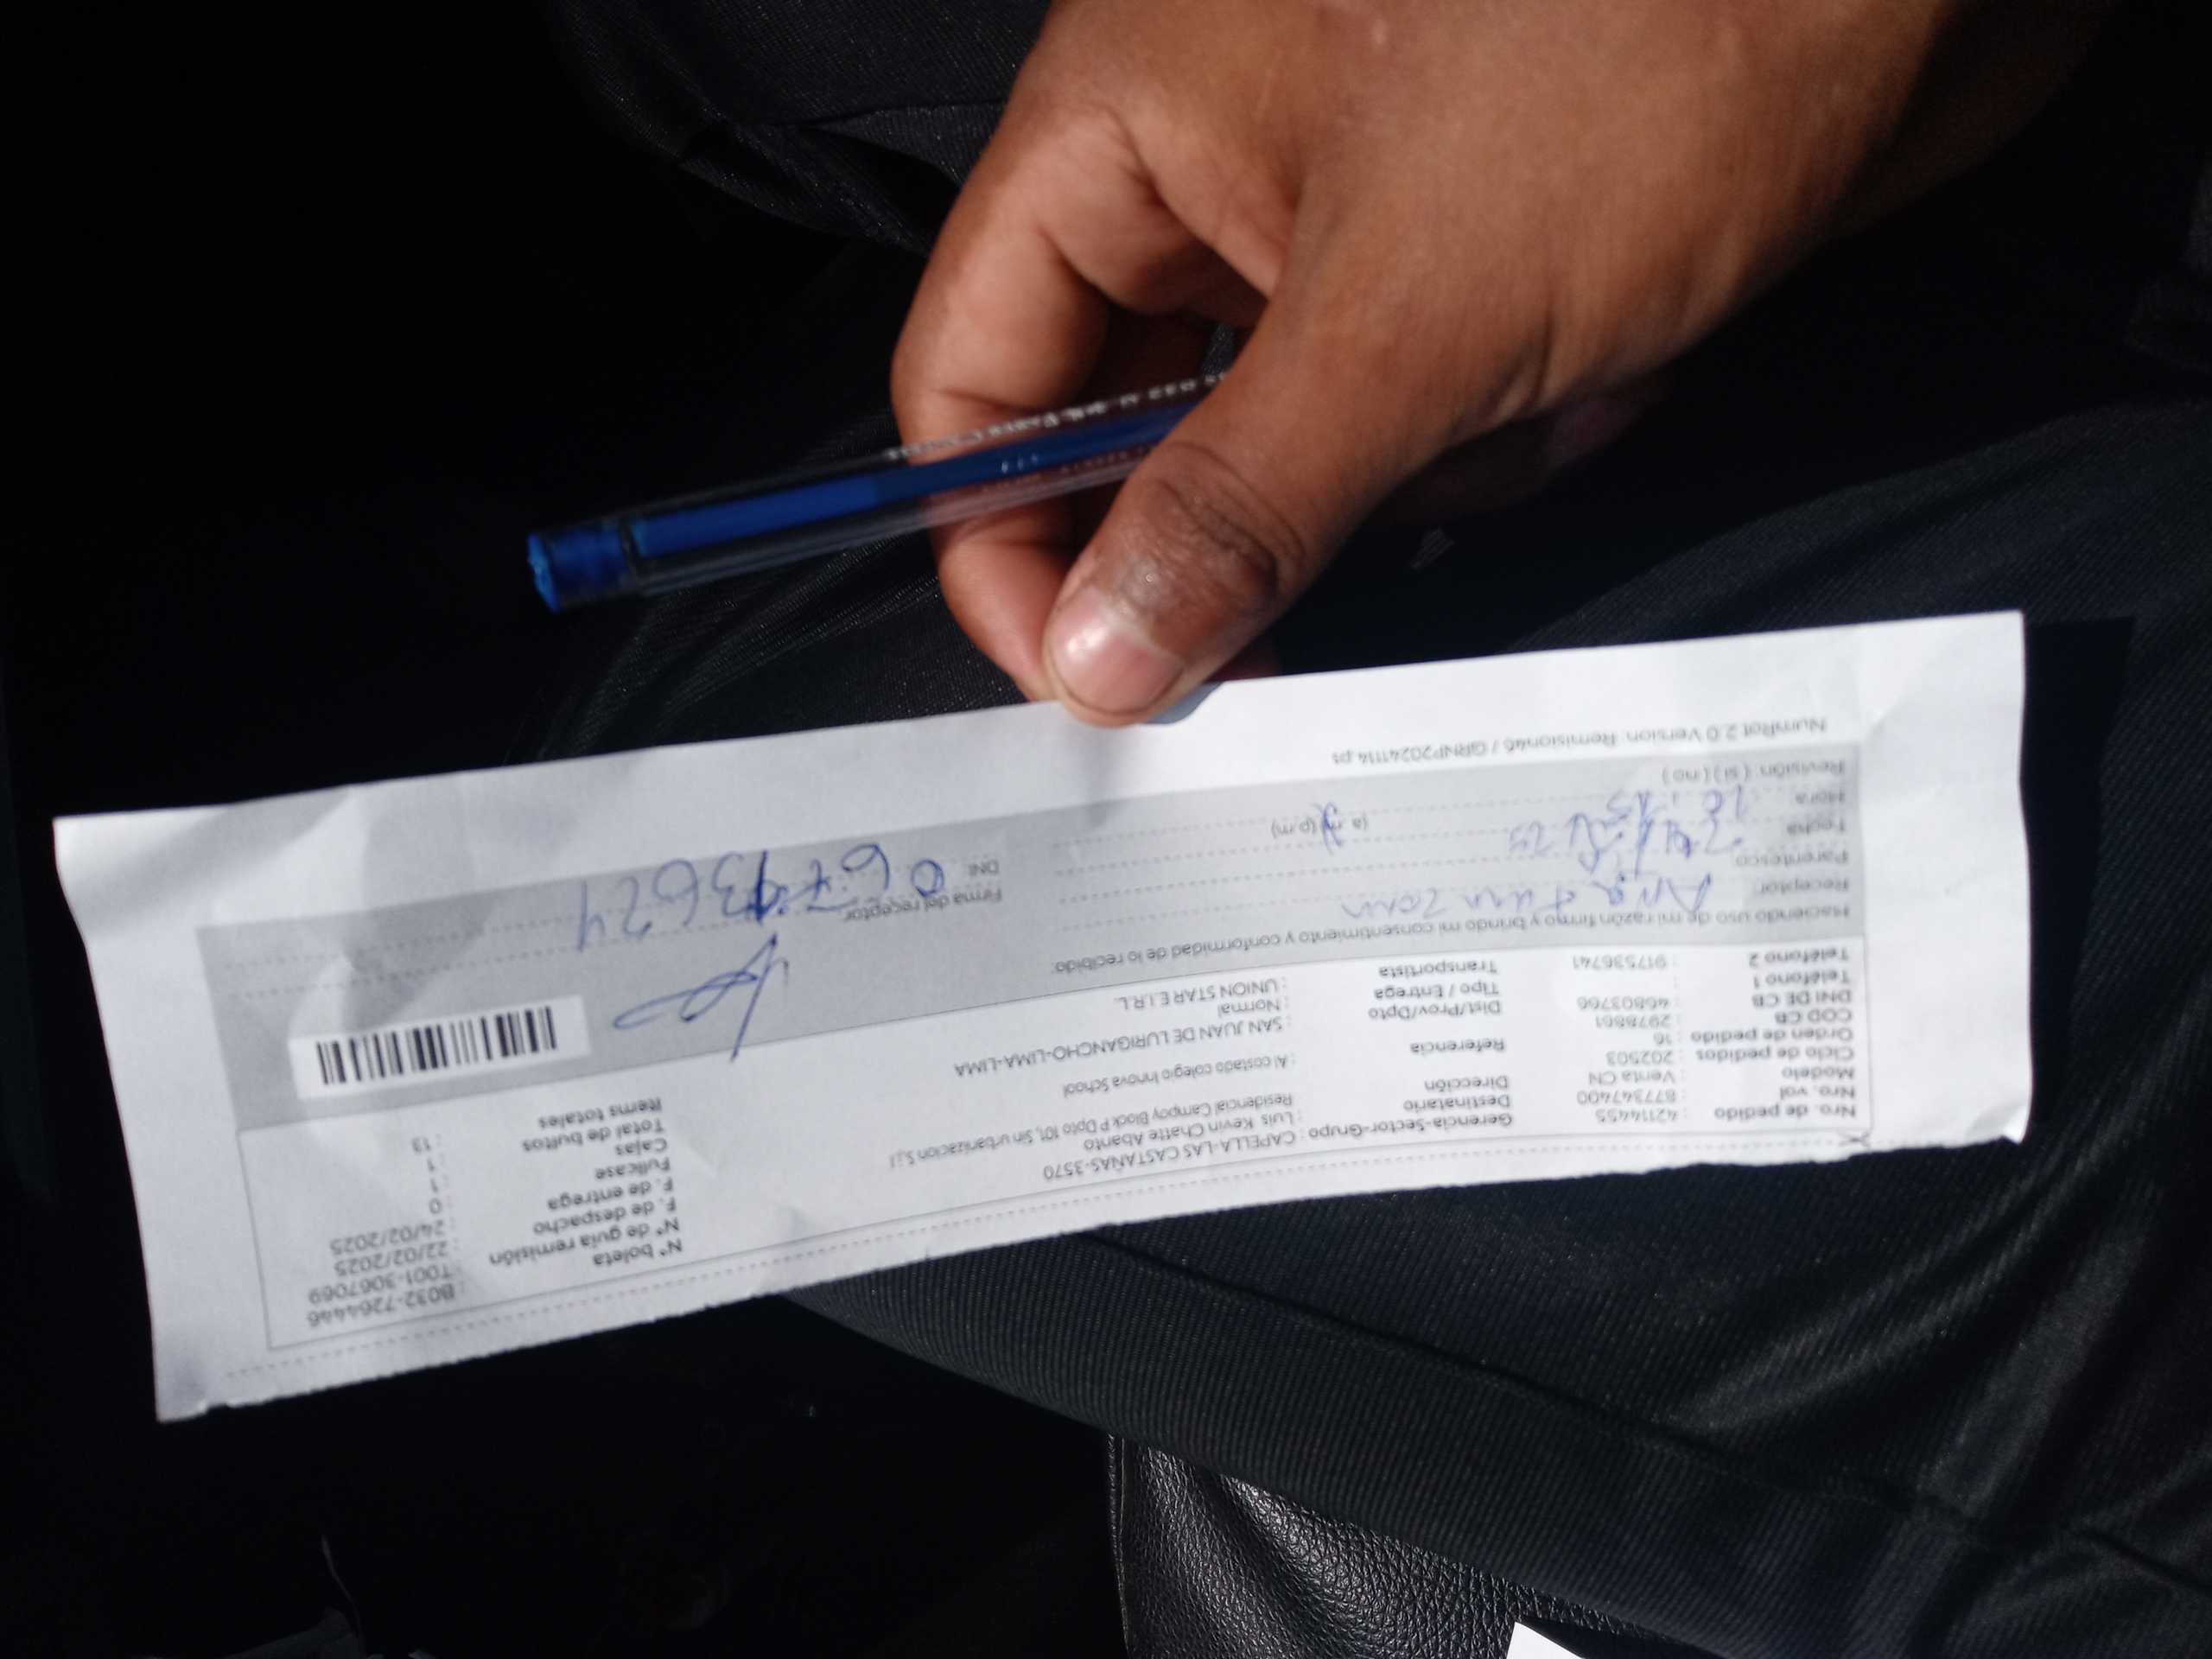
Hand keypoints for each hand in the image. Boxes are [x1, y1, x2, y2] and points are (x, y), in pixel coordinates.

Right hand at [893, 0, 2109, 721]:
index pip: (968, 368)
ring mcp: (1337, 207)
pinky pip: (1414, 411)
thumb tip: (1089, 667)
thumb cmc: (1632, 65)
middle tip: (1348, 552)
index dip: (1000, 539)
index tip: (1090, 681)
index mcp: (1120, 124)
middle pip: (1131, 418)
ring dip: (1417, 455)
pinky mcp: (1457, 252)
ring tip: (1546, 380)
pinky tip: (1605, 359)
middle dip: (1257, 502)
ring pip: (1292, 437)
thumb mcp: (1400, 323)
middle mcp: (1205, 164)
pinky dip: (1501, 422)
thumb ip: (1226, 508)